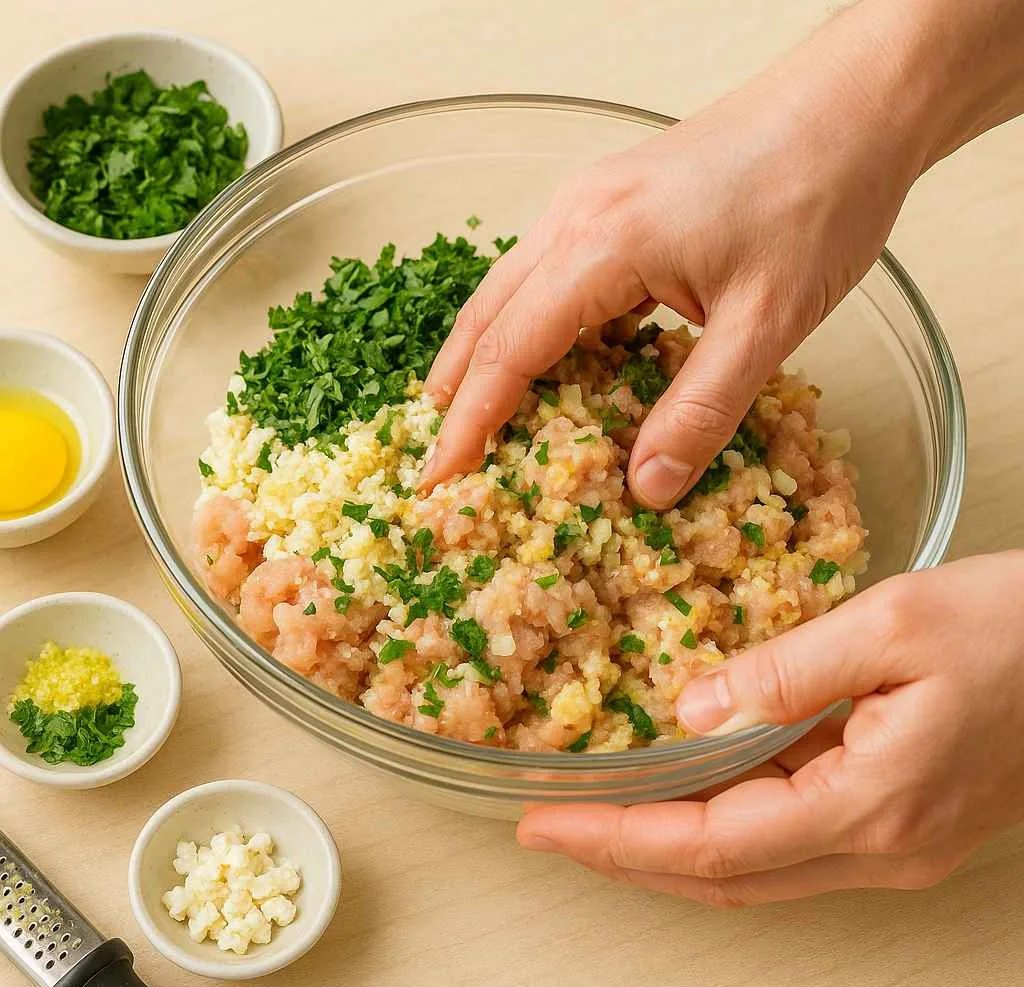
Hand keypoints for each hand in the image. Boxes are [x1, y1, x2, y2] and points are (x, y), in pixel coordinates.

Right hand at [422, 5, 932, 506]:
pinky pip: (547, 273)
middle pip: (488, 314)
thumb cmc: (819, 198)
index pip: (509, 349)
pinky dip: (529, 325)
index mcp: (601, 245)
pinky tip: (543, 358)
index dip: (471, 422)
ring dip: (485, 354)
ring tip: (468, 414)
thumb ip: (701, 411)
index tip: (440, 475)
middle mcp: (576, 217)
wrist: (857, 105)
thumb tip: (646, 489)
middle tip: (439, 455)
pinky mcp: (614, 202)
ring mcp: (590, 201)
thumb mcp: (767, 322)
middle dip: (456, 389)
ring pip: (510, 290)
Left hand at [516, 553, 1023, 904]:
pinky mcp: (903, 823)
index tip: (545, 824)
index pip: (710, 846)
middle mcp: (880, 849)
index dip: (618, 838)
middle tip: (550, 830)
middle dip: (626, 857)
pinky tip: (688, 795)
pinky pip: (791, 840)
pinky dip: (724, 828)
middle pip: (723, 877)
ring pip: (755, 869)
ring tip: (599, 817)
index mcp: (871, 805)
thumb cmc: (1017, 629)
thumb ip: (784, 671)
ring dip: (670, 849)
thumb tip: (690, 710)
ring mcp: (895, 847)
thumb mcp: (891, 624)